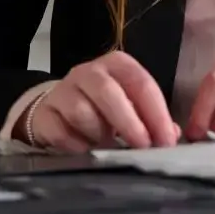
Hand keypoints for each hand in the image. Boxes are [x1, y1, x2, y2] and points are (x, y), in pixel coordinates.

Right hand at [27, 51, 179, 151]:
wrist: (56, 110)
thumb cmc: (102, 108)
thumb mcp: (130, 106)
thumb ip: (151, 118)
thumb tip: (171, 135)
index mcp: (117, 65)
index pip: (141, 83)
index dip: (156, 113)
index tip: (166, 140)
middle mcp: (89, 72)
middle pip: (109, 92)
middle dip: (129, 123)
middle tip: (143, 146)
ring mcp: (63, 90)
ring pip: (83, 112)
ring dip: (100, 134)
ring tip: (107, 144)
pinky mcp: (44, 113)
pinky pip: (60, 132)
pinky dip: (76, 144)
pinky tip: (84, 148)